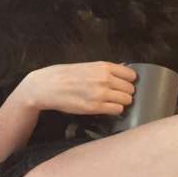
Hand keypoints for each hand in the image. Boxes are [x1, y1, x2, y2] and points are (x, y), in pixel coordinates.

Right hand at [18, 61, 136, 115]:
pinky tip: (107, 108)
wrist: (47, 86)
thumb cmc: (65, 75)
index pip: (131, 75)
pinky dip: (114, 110)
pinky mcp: (95, 107)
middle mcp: (105, 79)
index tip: (124, 84)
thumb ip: (106, 69)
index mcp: (104, 66)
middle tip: (116, 95)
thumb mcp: (88, 66)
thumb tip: (124, 67)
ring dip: (121, 102)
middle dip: (125, 93)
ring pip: (126, 100)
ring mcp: (101, 93)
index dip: (129, 81)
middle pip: (130, 89)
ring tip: (111, 102)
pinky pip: (117, 110)